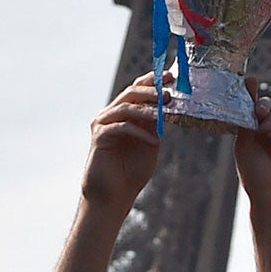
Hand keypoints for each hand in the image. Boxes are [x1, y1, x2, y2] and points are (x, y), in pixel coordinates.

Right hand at [82, 75, 161, 214]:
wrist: (114, 195)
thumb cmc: (132, 170)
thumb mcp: (150, 142)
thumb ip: (155, 124)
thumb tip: (168, 104)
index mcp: (124, 113)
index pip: (137, 89)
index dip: (153, 81)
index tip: (171, 77)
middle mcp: (111, 114)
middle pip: (130, 93)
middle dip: (151, 91)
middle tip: (168, 94)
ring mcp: (103, 124)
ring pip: (125, 107)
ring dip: (147, 109)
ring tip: (164, 112)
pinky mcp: (99, 137)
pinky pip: (121, 127)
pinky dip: (139, 132)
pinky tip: (154, 140)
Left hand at [235, 78, 270, 210]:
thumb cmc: (254, 174)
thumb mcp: (244, 146)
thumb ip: (247, 122)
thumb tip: (248, 100)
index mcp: (248, 132)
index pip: (249, 108)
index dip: (249, 94)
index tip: (249, 81)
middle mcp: (264, 131)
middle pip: (265, 106)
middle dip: (262, 103)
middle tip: (259, 110)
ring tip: (264, 132)